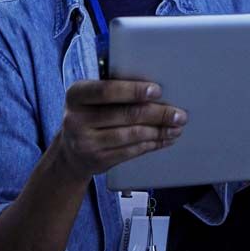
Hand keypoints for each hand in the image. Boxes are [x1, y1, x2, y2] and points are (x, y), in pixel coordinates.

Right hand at [52, 79, 186, 180]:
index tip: (157, 91)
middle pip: (126, 114)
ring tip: (176, 128)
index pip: (106, 91)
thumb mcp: (91, 99)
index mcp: (76, 95)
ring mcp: (86, 142)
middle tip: (179, 114)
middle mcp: (76, 119)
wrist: (70, 153)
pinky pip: (131, 151)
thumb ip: (114, 90)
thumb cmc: (89, 116)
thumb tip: (155, 89)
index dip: (134, 90)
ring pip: (132, 135)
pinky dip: (152, 144)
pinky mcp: (98, 160)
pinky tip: (164, 139)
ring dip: (159, 131)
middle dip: (157, 114)